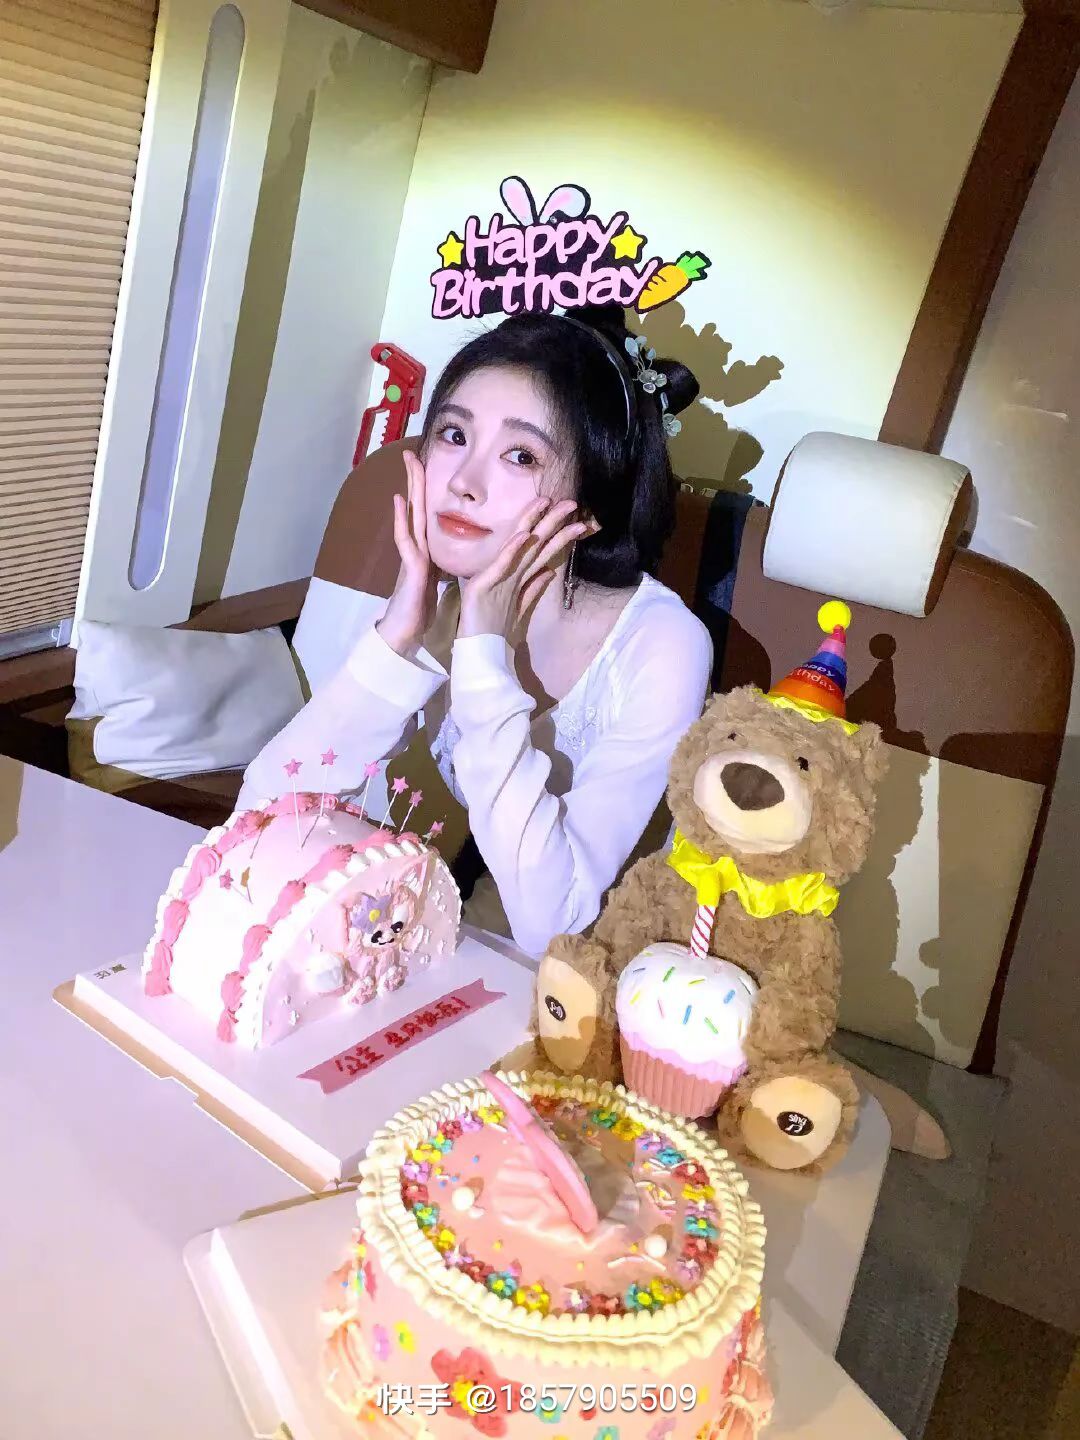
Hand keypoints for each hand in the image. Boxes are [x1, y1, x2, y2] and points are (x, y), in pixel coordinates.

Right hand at [376, 450, 439, 656]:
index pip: (426, 516)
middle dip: (415, 480)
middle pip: (416, 508)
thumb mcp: (433, 584)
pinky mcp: (410, 569)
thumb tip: (442, 560)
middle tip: (412, 453)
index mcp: (425, 552)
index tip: (426, 468)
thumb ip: (436, 568)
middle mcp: (416, 549)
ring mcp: (411, 556)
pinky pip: (406, 540)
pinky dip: (401, 520)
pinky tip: (400, 501)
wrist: (403, 636)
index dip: (426, 493)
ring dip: (410, 489)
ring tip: (409, 464)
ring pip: (411, 516)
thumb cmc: (418, 613)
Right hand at [457, 497, 594, 641]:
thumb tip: (548, 573)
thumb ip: (532, 590)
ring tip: (550, 506)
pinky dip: (512, 551)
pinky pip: (502, 566)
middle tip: (572, 503)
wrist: (477, 651)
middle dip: (553, 522)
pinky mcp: (484, 586)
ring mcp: (496, 577)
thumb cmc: (493, 630)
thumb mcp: (518, 609)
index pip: (541, 551)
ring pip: (521, 548)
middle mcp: (508, 573)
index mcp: (517, 577)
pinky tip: (523, 536)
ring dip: (536, 526)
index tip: (576, 519)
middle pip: (534, 543)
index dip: (558, 534)